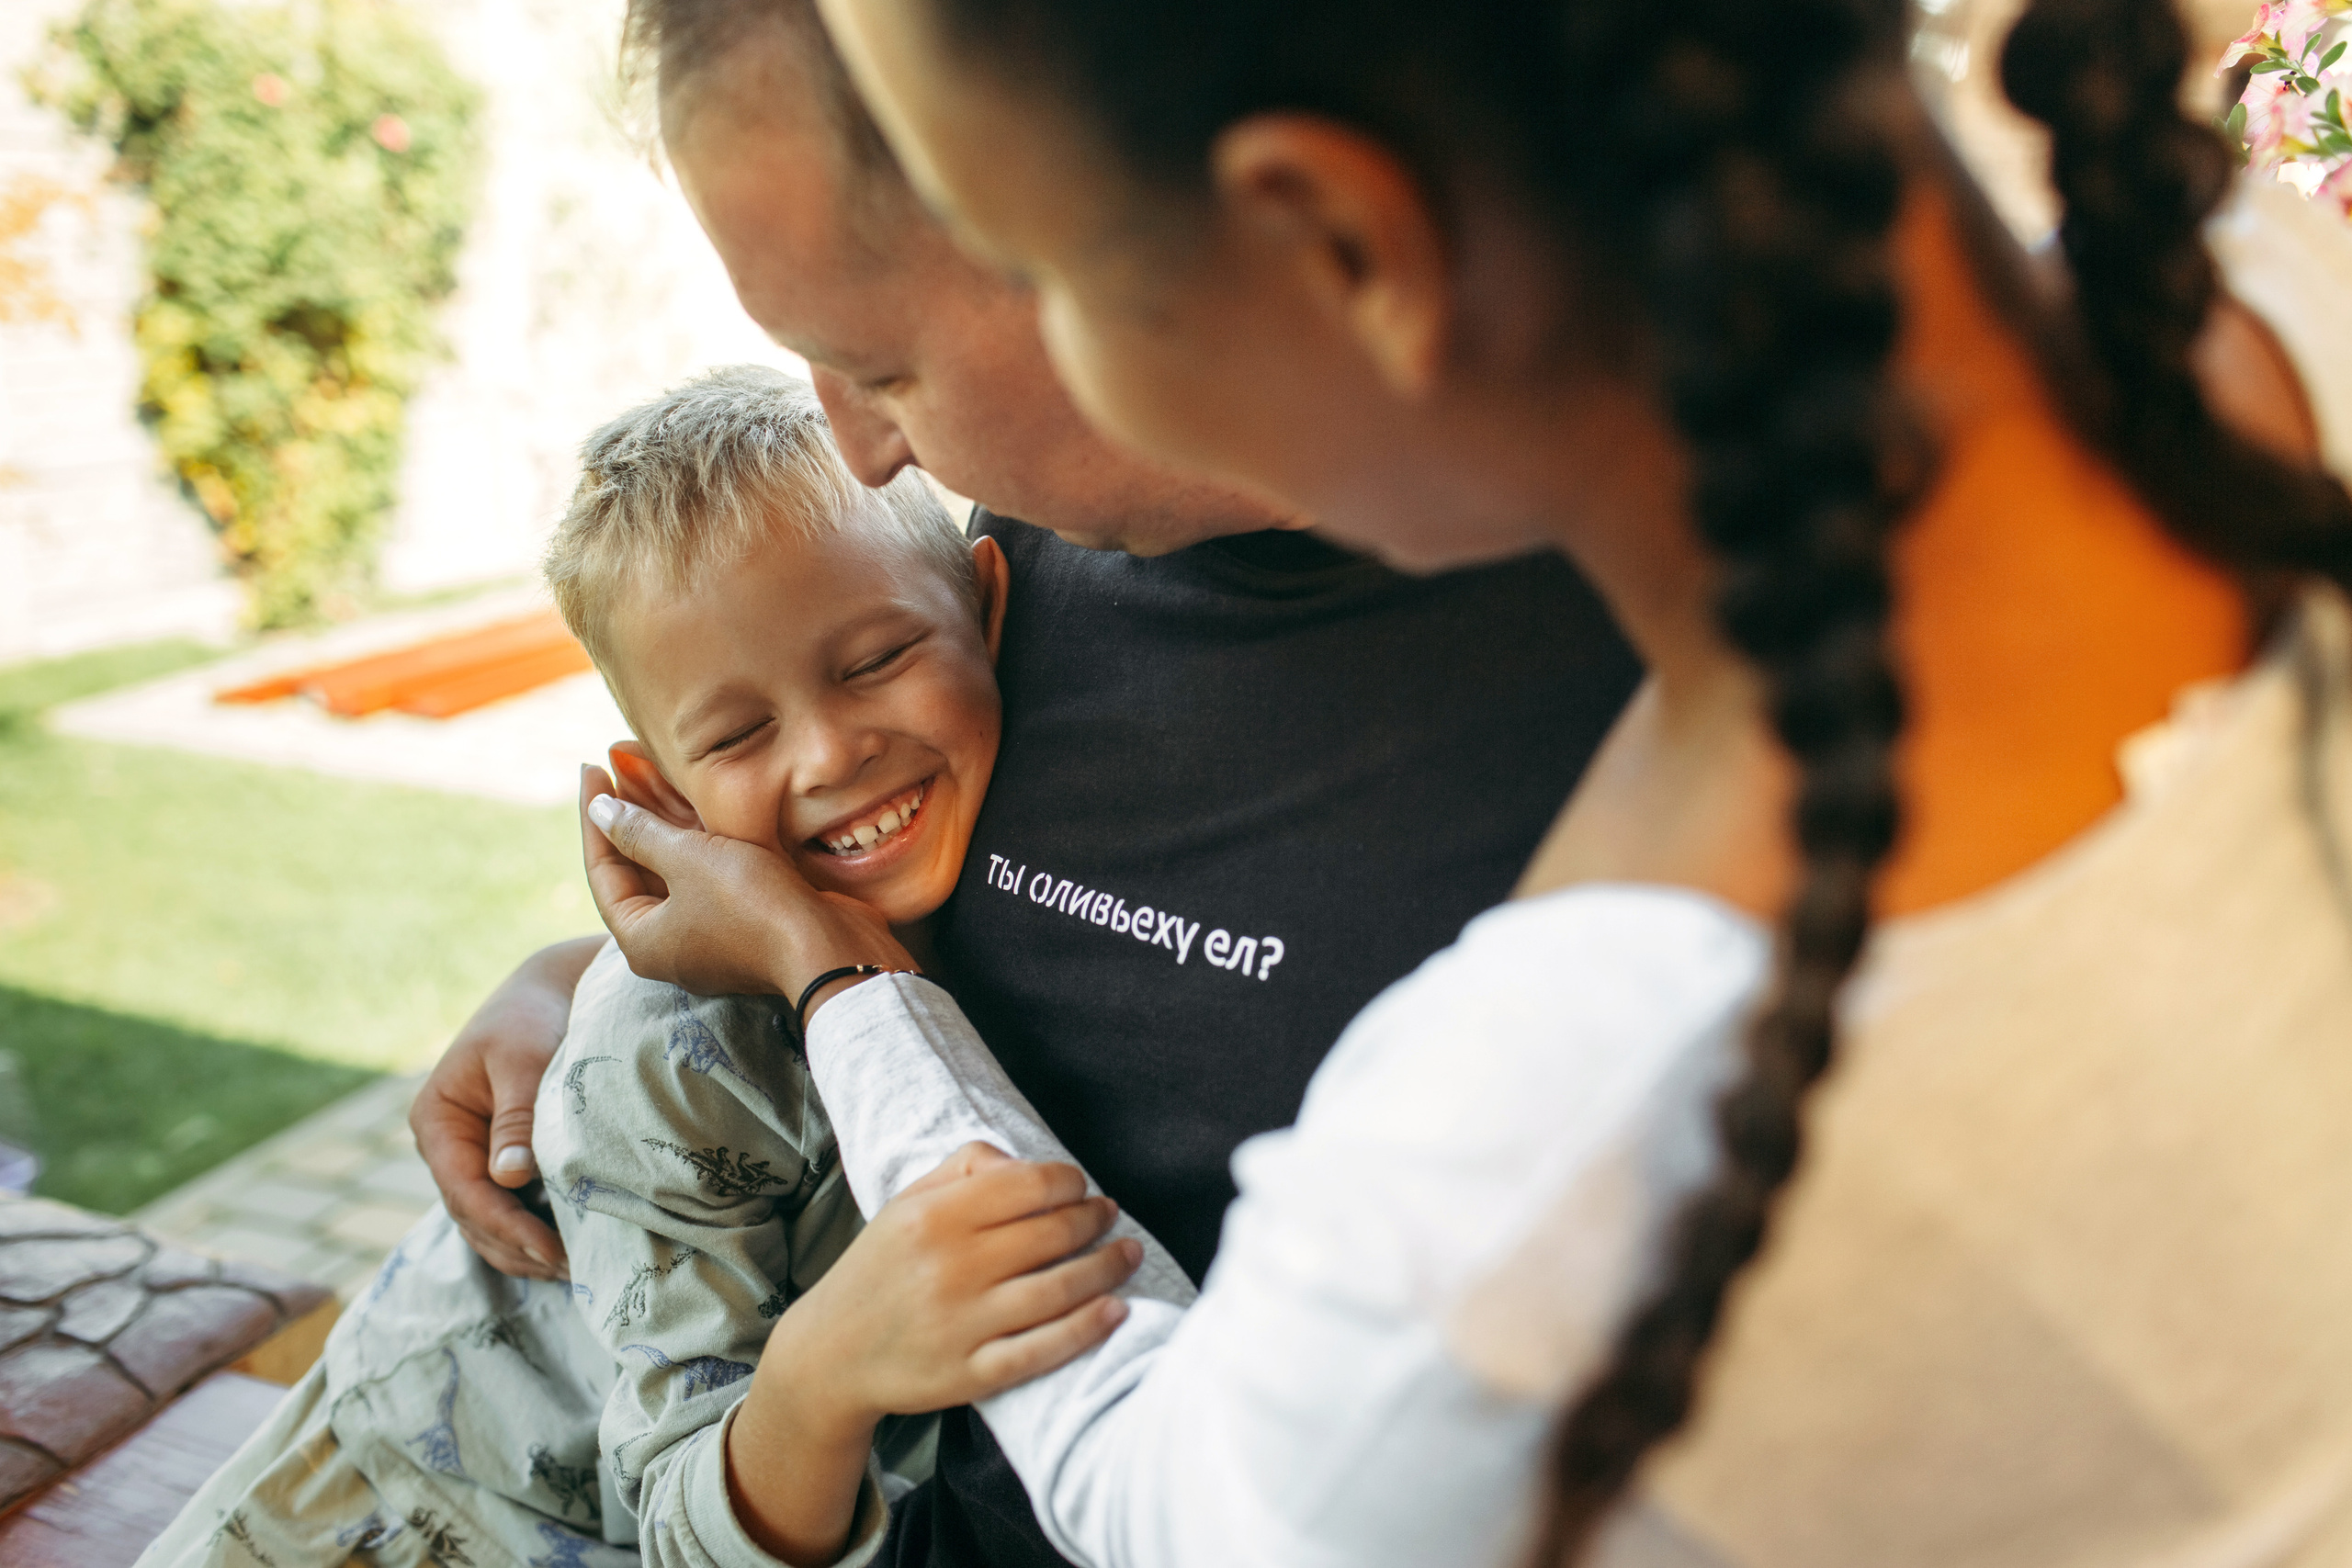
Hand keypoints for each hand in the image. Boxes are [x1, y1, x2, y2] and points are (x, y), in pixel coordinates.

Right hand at [409, 936, 601, 1278]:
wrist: (550, 991)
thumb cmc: (532, 1019)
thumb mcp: (522, 1060)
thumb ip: (517, 1117)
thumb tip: (510, 1177)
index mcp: (436, 1122)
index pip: (466, 1192)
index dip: (507, 1227)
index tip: (552, 1250)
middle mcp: (446, 1147)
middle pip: (473, 1218)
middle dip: (517, 1249)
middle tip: (571, 1272)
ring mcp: (470, 1157)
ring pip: (487, 1222)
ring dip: (523, 1250)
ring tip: (572, 1272)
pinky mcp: (500, 1160)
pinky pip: (507, 1207)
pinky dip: (531, 1231)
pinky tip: (567, 1249)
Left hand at [581, 765, 909, 1004]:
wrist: (829, 949)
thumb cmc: (752, 906)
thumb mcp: (688, 860)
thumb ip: (640, 833)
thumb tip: (599, 811)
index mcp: (641, 940)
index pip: (602, 870)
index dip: (594, 817)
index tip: (593, 770)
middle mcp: (669, 945)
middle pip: (637, 871)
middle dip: (630, 816)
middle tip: (620, 767)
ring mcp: (708, 938)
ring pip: (674, 872)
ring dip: (665, 824)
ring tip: (654, 774)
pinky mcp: (743, 926)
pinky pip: (708, 877)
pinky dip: (699, 842)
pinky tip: (699, 807)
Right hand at [725, 1144, 1140, 1562]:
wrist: (832, 1352)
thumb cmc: (882, 1268)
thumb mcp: (908, 1202)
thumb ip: (965, 1166)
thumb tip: (1023, 1162)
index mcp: (935, 1217)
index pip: (1029, 1185)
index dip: (1069, 1182)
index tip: (1080, 1187)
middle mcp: (950, 1268)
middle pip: (1053, 1234)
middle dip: (1095, 1219)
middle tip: (1111, 1215)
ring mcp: (962, 1325)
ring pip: (1058, 1289)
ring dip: (1108, 1268)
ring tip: (1129, 1254)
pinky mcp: (970, 1374)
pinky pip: (1043, 1349)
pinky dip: (1087, 1328)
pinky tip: (1115, 1310)